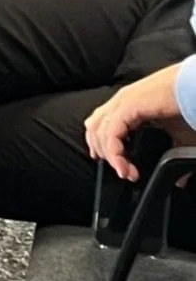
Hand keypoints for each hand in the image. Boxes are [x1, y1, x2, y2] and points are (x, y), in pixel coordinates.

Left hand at [85, 63, 195, 177]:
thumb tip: (179, 180)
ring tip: (125, 172)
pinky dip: (114, 153)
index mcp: (128, 104)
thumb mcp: (178, 136)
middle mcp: (121, 101)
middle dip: (103, 153)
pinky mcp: (128, 105)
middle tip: (122, 171)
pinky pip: (111, 133)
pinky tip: (124, 167)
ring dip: (109, 157)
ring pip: (99, 132)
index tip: (114, 165)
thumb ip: (172, 154)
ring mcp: (122, 101)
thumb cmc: (189, 106)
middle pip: (94, 128)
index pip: (101, 124)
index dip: (100, 145)